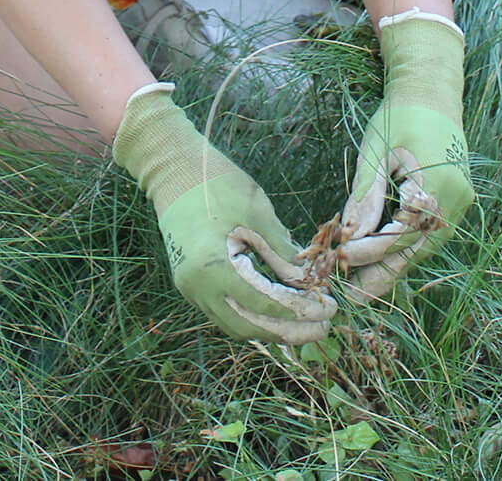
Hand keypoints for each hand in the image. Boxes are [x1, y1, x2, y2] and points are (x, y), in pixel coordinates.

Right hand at [113, 85, 334, 345]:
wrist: (174, 169)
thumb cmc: (217, 183)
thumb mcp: (256, 214)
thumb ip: (281, 253)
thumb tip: (308, 282)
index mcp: (213, 268)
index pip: (263, 304)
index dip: (299, 311)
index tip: (328, 309)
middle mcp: (197, 287)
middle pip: (248, 326)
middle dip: (287, 331)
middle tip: (322, 328)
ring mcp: (190, 288)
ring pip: (235, 324)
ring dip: (270, 329)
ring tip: (305, 325)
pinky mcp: (192, 284)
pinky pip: (225, 312)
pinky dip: (253, 316)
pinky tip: (278, 312)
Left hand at [337, 12, 470, 299]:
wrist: (432, 91)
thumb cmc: (400, 115)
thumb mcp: (376, 153)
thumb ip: (366, 196)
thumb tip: (350, 236)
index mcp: (438, 185)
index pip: (402, 232)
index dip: (371, 251)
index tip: (341, 261)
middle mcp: (457, 200)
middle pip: (417, 247)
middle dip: (384, 270)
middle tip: (352, 295)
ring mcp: (460, 203)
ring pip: (424, 244)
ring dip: (394, 261)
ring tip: (361, 284)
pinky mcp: (455, 202)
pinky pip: (428, 231)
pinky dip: (404, 244)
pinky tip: (379, 257)